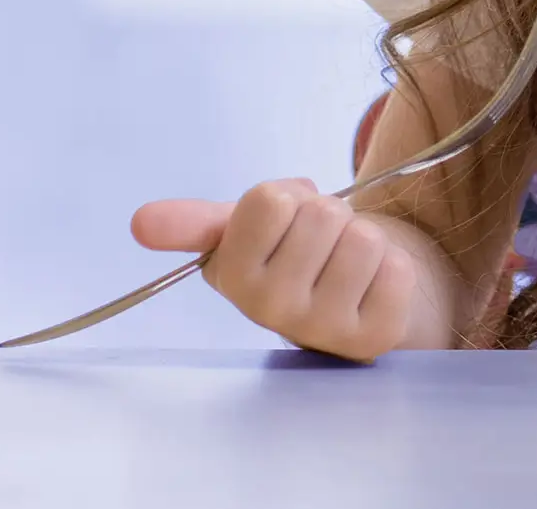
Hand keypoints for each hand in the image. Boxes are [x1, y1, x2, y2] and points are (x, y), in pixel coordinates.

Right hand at [133, 178, 421, 361]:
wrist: (357, 294)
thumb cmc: (296, 254)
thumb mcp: (245, 231)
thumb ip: (195, 223)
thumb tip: (140, 222)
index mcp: (232, 277)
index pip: (270, 199)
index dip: (289, 198)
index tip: (286, 223)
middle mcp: (270, 311)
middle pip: (322, 215)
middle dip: (331, 216)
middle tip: (323, 245)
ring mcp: (323, 329)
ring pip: (363, 239)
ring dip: (365, 238)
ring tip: (347, 264)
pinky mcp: (375, 337)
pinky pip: (397, 269)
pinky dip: (394, 265)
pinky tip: (374, 287)